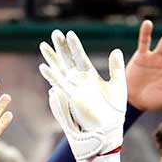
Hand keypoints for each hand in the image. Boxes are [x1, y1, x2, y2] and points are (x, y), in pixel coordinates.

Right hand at [40, 30, 126, 159]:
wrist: (109, 129)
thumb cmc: (115, 111)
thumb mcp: (118, 85)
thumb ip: (116, 68)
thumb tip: (116, 50)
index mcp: (91, 77)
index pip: (80, 57)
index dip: (75, 46)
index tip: (69, 33)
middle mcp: (80, 81)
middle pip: (68, 60)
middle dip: (61, 47)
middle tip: (54, 33)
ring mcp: (74, 89)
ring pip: (60, 70)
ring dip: (52, 58)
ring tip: (43, 45)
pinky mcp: (72, 98)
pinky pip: (60, 85)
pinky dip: (52, 76)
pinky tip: (44, 67)